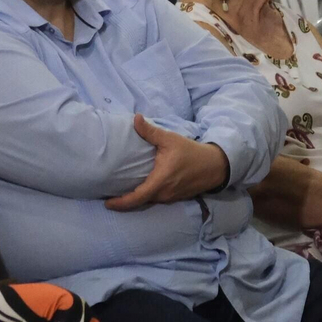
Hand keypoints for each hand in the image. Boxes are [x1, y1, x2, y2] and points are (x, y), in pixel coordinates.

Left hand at [106, 114, 228, 211]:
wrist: (214, 165)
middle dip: (124, 201)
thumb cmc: (190, 152)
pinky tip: (139, 188)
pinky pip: (156, 199)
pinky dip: (146, 196)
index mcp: (160, 181)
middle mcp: (164, 194)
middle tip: (108, 196)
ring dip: (135, 198)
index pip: (137, 197)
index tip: (107, 203)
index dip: (121, 203)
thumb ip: (150, 131)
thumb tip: (135, 118)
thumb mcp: (170, 139)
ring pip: (148, 200)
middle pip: (140, 201)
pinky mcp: (175, 197)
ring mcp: (170, 198)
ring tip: (120, 192)